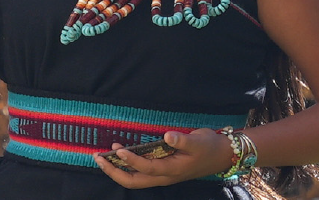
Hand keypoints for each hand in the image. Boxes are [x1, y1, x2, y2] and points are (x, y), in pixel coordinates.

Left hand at [94, 129, 233, 188]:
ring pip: (134, 180)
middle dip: (113, 171)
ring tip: (102, 156)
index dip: (131, 160)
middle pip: (133, 182)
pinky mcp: (162, 171)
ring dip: (117, 170)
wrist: (221, 155)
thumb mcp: (198, 141)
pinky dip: (126, 166)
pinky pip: (139, 174)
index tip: (118, 149)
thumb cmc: (208, 147)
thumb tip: (167, 136)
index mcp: (171, 170)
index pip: (146, 168)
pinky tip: (119, 153)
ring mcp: (162, 176)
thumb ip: (182, 140)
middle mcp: (163, 177)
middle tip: (97, 157)